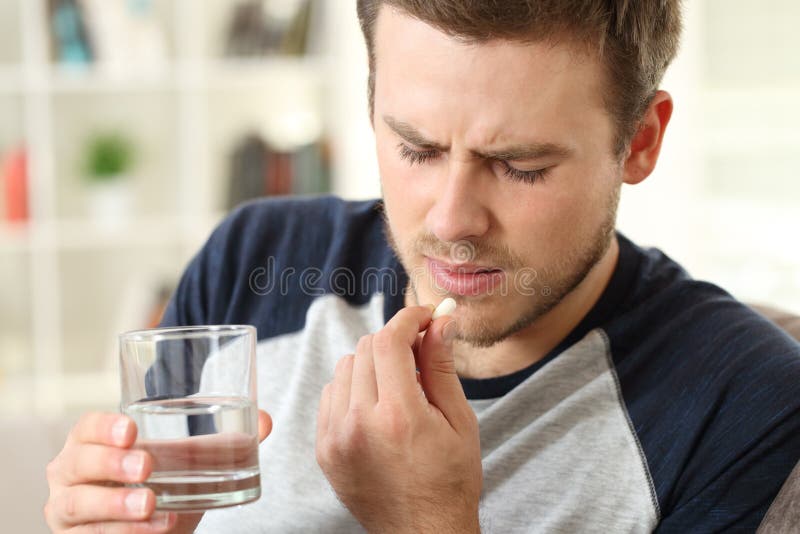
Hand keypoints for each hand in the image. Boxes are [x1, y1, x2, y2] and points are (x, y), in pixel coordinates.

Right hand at [45, 409, 272, 532]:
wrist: (152, 526)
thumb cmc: (162, 480)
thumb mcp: (188, 460)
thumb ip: (224, 441)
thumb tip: (265, 421)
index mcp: (91, 441)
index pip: (86, 427)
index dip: (103, 428)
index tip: (132, 430)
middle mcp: (69, 473)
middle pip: (77, 464)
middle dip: (111, 465)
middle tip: (147, 467)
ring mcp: (67, 510)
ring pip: (78, 506)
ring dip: (116, 506)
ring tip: (151, 503)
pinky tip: (156, 530)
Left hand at [316, 305, 481, 532]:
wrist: (423, 533)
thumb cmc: (451, 480)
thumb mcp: (459, 421)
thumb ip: (442, 366)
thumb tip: (440, 321)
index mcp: (399, 416)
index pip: (388, 342)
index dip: (408, 319)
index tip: (424, 317)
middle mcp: (359, 425)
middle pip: (365, 349)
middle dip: (394, 341)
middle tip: (419, 350)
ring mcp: (335, 438)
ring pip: (345, 367)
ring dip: (371, 363)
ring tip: (399, 384)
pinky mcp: (324, 450)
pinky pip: (331, 395)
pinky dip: (353, 388)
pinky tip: (376, 405)